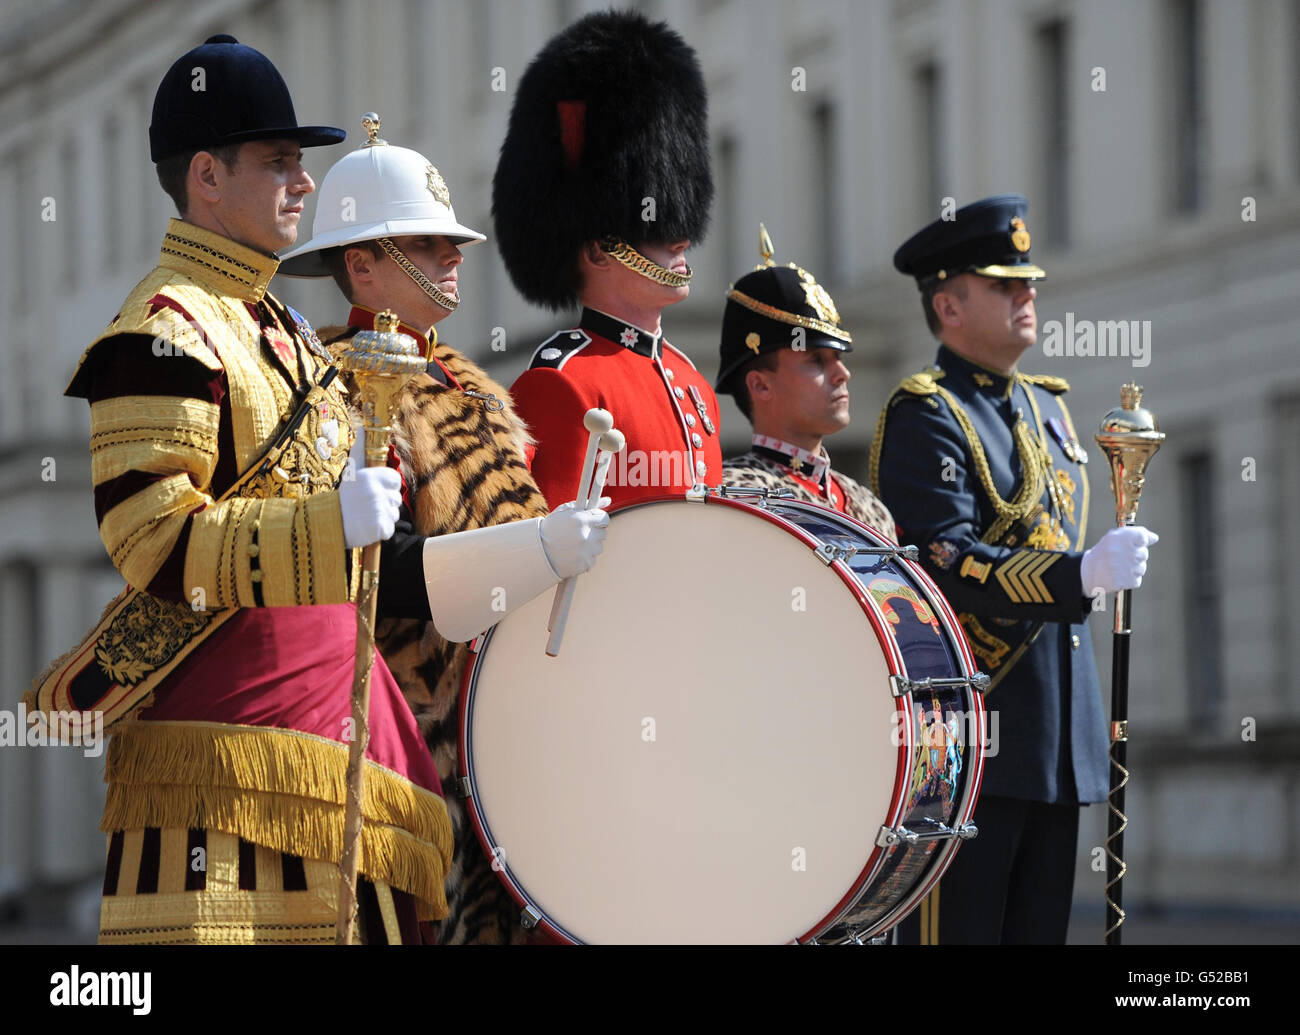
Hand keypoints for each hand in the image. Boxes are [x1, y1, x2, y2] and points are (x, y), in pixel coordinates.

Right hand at [338, 432, 401, 547]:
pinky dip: (380, 531)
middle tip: (366, 506)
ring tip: (365, 516)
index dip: (387, 487)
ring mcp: (379, 510)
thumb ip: (360, 450)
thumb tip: (363, 427)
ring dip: (383, 518)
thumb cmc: (344, 497)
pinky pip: (389, 529)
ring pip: (394, 514)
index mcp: (371, 477)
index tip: (373, 492)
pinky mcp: (380, 527)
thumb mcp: (351, 472)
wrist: (329, 525)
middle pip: (396, 499)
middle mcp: (376, 492)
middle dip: (385, 504)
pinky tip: (366, 528)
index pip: (396, 481)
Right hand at [540, 497, 610, 577]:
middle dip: (594, 531)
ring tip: (574, 544)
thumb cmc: (551, 528)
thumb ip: (587, 504)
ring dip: (590, 545)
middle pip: (603, 533)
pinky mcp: (585, 564)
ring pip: (598, 547)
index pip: (604, 518)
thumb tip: (608, 500)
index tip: (593, 521)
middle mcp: (587, 536)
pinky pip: (592, 559)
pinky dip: (585, 557)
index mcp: (582, 520)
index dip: (599, 519)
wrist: (537, 552)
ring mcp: (587, 552)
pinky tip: (573, 554)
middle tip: (580, 532)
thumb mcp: (565, 511)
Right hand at [1081, 526, 1158, 594]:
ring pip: (1141, 568)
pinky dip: (1130, 579)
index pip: (1143, 536)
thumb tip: (1154, 538)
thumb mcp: (1115, 537)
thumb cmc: (1104, 552)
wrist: (1087, 572)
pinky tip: (1119, 575)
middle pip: (1143, 554)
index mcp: (1120, 537)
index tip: (1134, 543)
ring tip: (1119, 567)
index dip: (1141, 541)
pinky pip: (1137, 580)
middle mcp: (1122, 550)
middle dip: (1136, 556)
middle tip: (1121, 557)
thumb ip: (1136, 534)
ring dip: (1133, 569)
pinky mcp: (1124, 581)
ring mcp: (1124, 567)